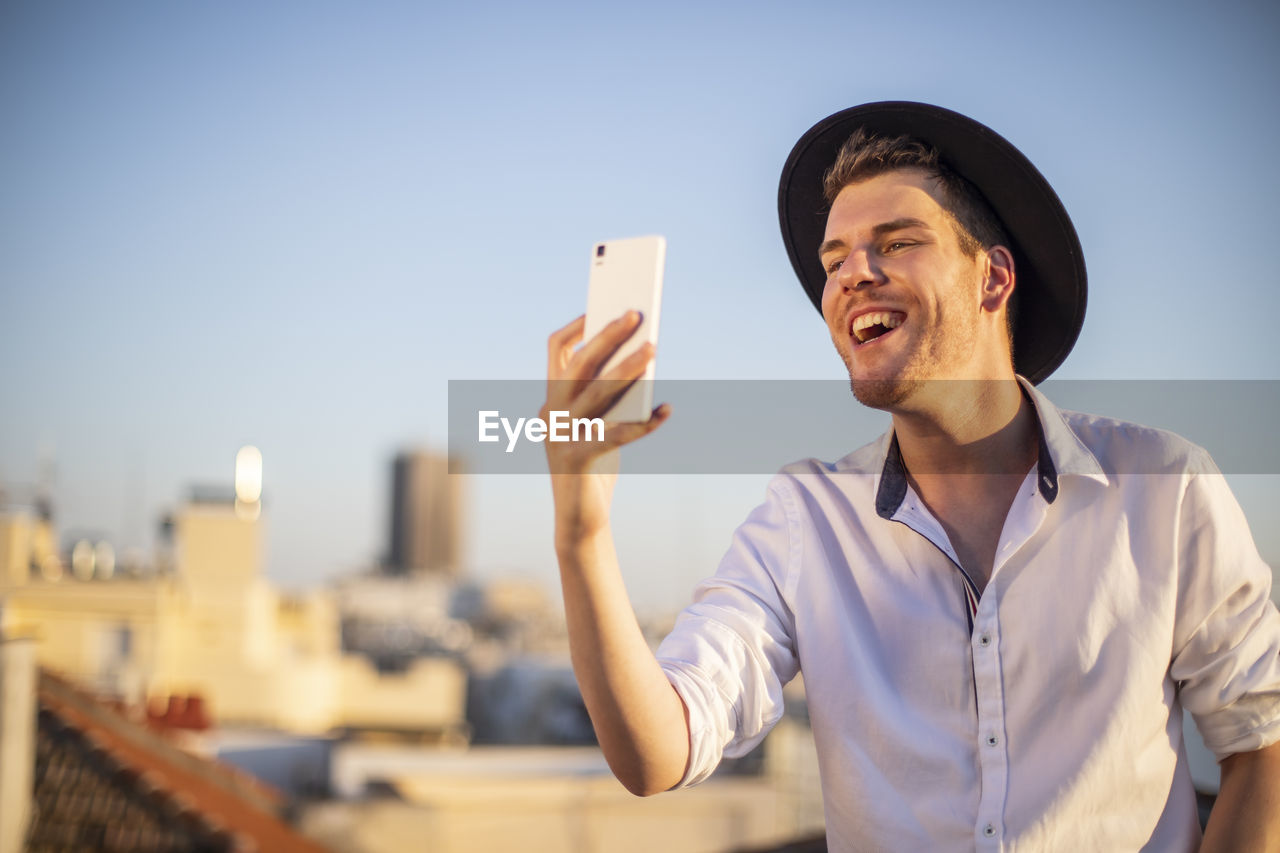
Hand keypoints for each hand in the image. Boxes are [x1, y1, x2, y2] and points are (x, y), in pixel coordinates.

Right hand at [543, 312, 670, 546]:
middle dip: (608, 334)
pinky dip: (644, 422)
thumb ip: (606, 396)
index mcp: (552, 399)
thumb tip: (639, 359)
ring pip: (597, 392)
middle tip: (635, 313)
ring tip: (654, 348)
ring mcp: (561, 436)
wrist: (578, 520)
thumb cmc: (594, 465)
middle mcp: (551, 413)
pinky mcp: (578, 459)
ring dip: (628, 367)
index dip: (576, 326)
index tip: (600, 307)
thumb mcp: (596, 424)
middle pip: (578, 363)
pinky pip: (616, 434)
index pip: (555, 350)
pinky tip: (666, 410)